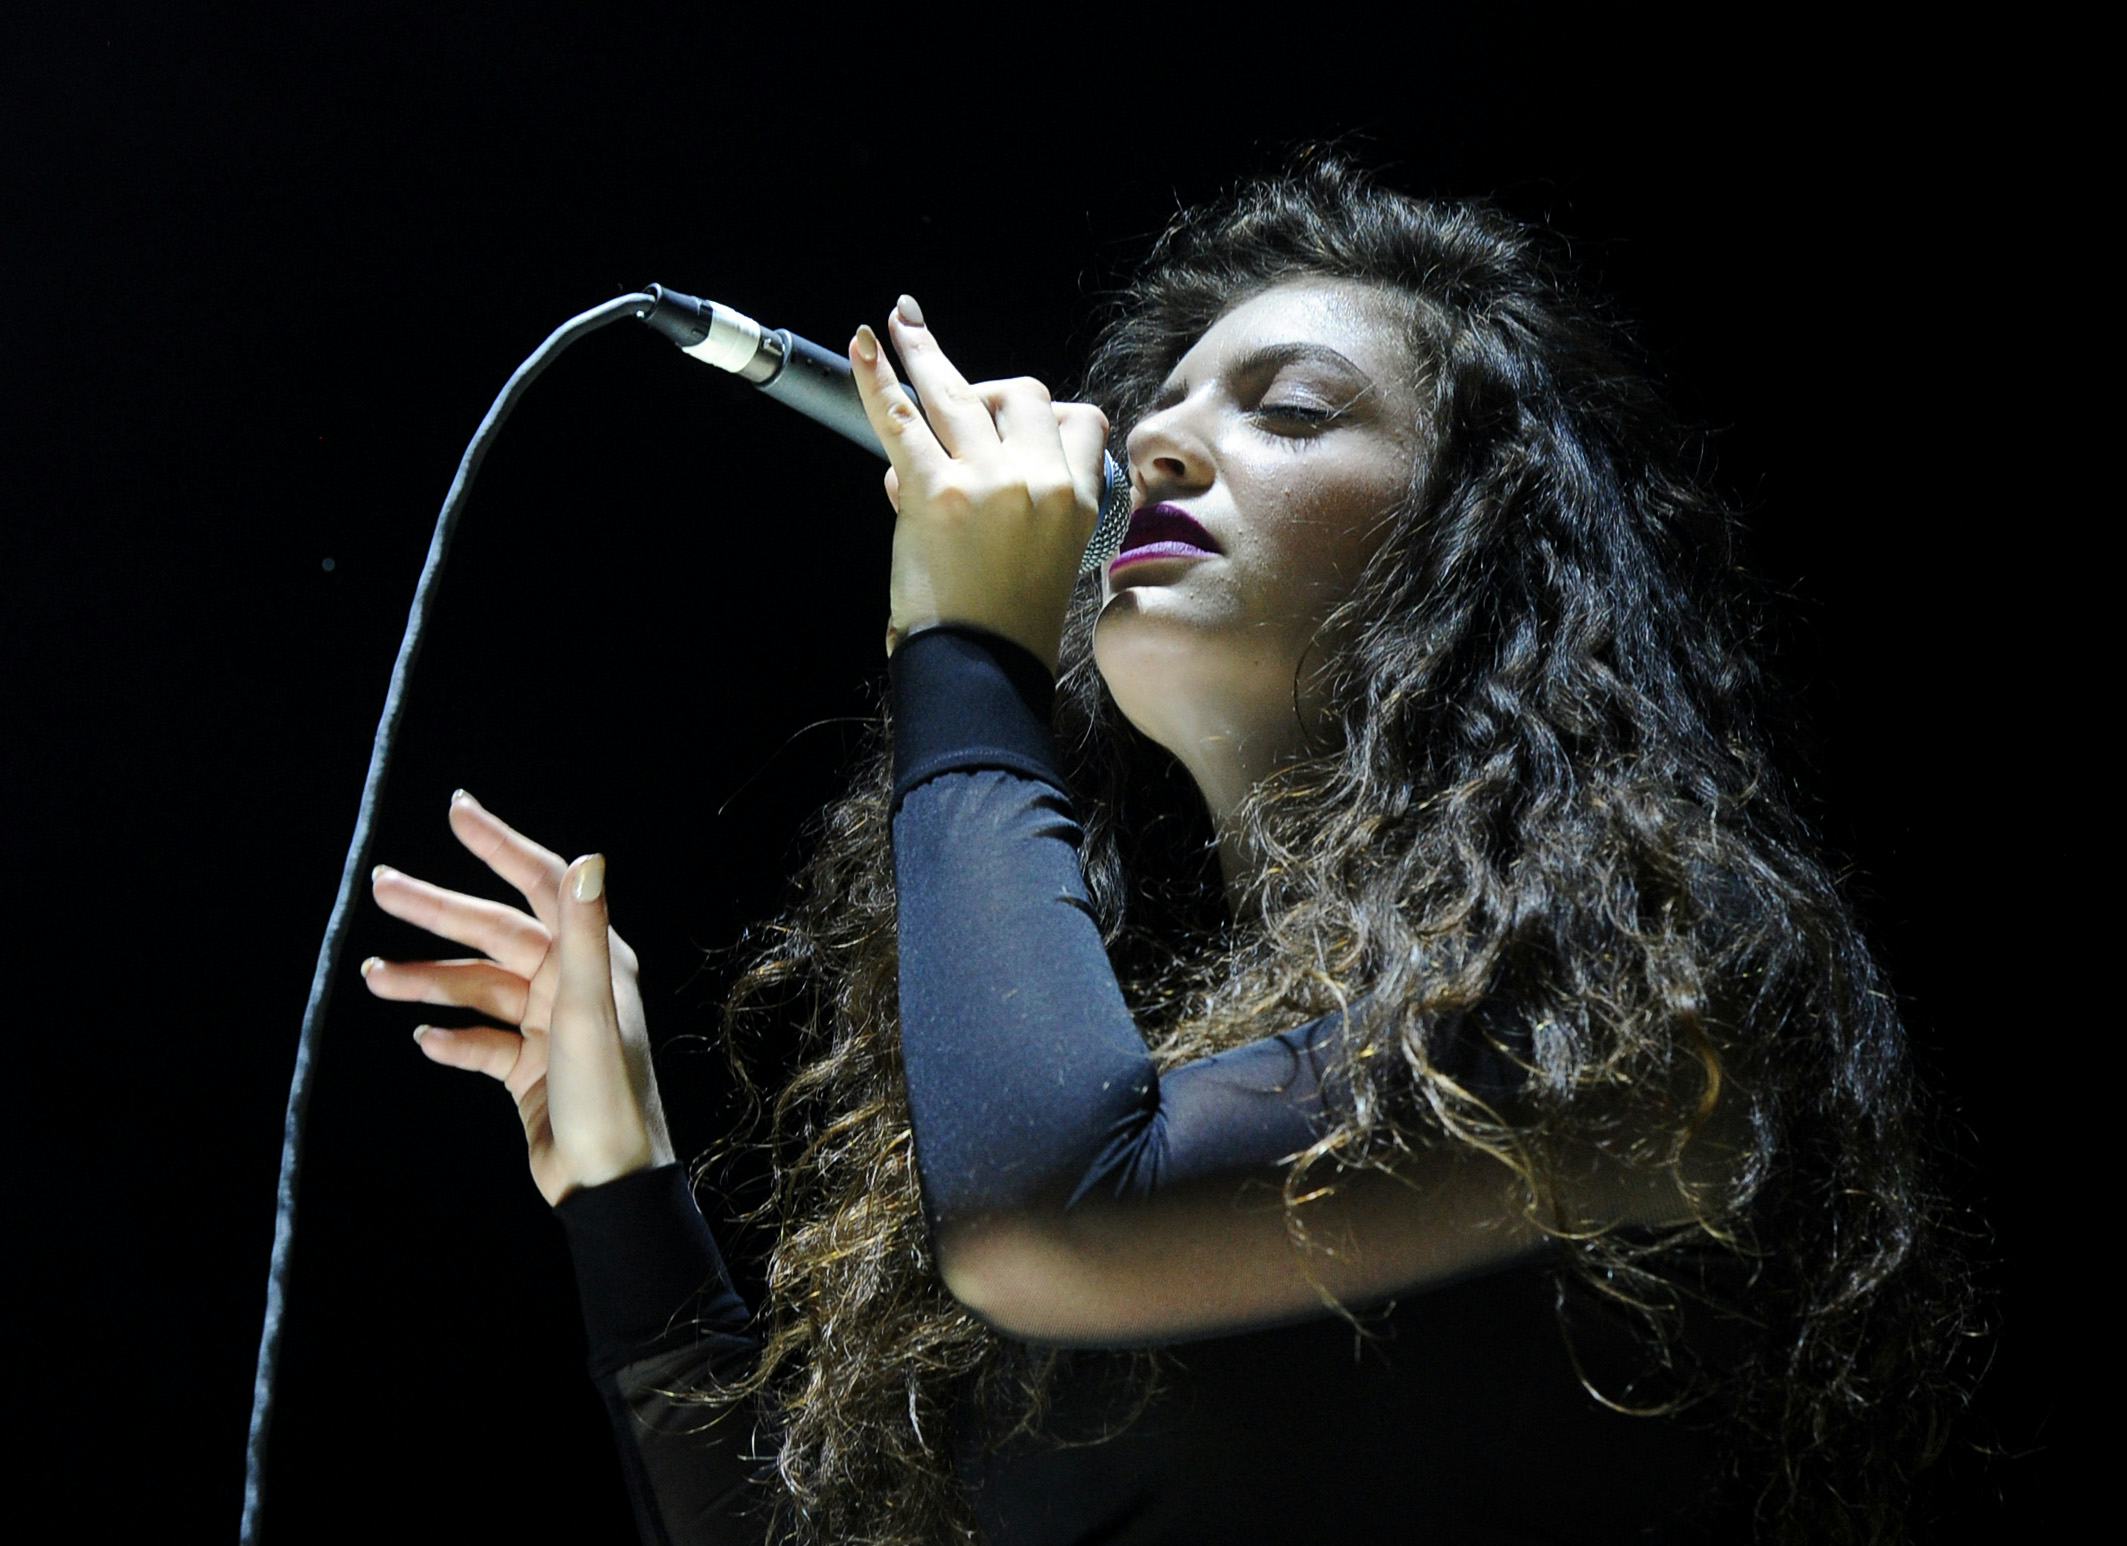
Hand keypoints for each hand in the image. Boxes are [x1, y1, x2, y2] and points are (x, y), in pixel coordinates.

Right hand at [361, 790, 676, 1208]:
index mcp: (594, 959)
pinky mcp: (527, 1070)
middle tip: (381, 886)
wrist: (607, 1181)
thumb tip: (589, 858)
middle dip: (437, 909)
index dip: (499, 845)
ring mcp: (547, 1027)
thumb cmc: (607, 1092)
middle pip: (493, 932)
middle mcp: (572, 983)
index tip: (455, 809)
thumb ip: (586, 933)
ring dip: (426, 981)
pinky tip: (423, 1038)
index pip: (540, 883)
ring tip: (373, 977)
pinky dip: (450, 1038)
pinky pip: (479, 1042)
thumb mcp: (590, 1008)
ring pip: (476, 989)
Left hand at [849, 293, 1109, 675]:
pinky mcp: (936, 492)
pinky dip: (874, 378)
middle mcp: (1041, 482)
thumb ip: (1009, 506)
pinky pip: (901, 418)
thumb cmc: (1007, 630)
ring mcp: (989, 482)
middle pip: (1021, 394)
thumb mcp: (1045, 562)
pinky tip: (860, 345)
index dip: (1043, 418)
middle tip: (951, 401)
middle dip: (986, 391)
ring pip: (958, 391)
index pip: (1079, 421)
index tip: (1008, 433)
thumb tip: (923, 465)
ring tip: (900, 320)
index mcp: (1080, 501)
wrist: (982, 672)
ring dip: (923, 350)